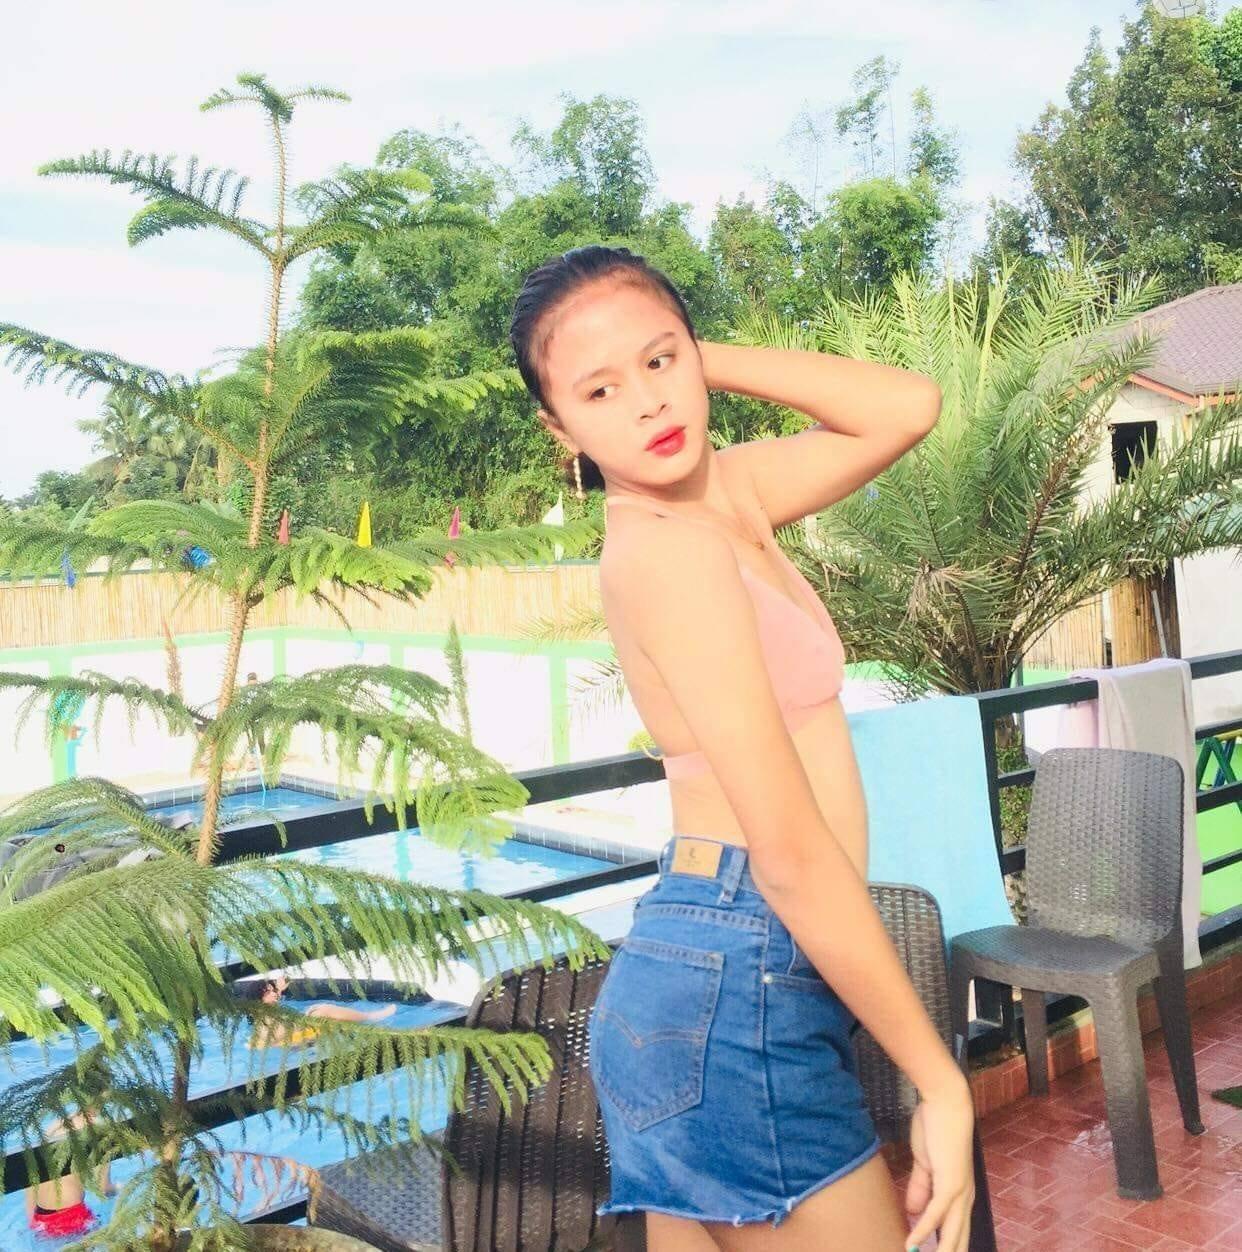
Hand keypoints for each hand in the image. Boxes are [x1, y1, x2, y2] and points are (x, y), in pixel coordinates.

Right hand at [904, 1082, 975, 1251]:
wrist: (946, 1104)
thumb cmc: (936, 1127)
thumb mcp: (925, 1161)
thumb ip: (921, 1187)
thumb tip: (914, 1212)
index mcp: (960, 1193)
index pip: (956, 1231)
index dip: (946, 1248)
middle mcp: (964, 1198)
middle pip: (958, 1240)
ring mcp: (959, 1193)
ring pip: (951, 1235)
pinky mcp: (950, 1184)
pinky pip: (935, 1215)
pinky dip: (922, 1231)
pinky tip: (911, 1244)